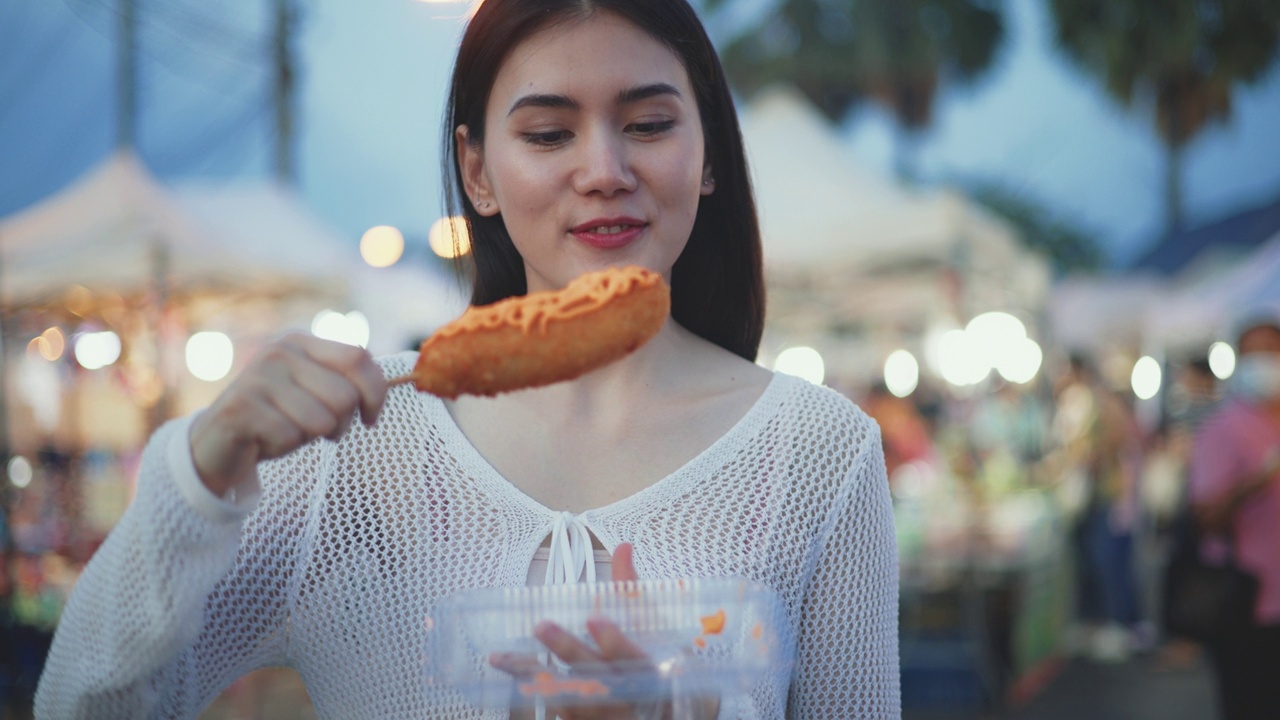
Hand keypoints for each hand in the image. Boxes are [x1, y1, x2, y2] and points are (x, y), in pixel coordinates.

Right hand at [189, 333, 386, 496]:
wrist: (217, 443)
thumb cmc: (278, 418)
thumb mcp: (313, 391)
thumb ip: (345, 380)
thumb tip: (396, 379)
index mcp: (301, 342)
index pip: (359, 358)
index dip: (376, 393)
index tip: (371, 418)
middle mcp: (279, 353)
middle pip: (345, 396)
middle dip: (341, 425)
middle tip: (318, 431)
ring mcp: (257, 378)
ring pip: (321, 421)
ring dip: (309, 438)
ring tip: (287, 431)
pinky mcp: (240, 408)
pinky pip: (291, 437)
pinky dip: (284, 448)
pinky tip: (265, 441)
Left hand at [492, 544, 716, 719]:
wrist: (655, 712)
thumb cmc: (654, 667)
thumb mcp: (651, 629)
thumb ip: (631, 590)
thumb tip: (623, 547)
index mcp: (651, 671)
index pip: (635, 659)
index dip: (616, 642)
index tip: (596, 619)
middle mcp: (626, 696)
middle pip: (596, 675)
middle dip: (569, 650)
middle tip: (543, 626)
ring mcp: (603, 714)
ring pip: (567, 695)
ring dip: (534, 675)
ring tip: (502, 657)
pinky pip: (556, 707)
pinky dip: (533, 689)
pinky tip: (512, 676)